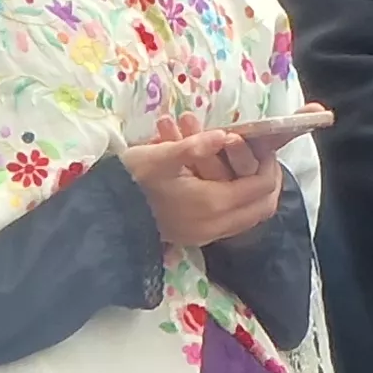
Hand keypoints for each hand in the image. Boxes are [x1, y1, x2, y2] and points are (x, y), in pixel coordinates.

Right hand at [117, 117, 281, 247]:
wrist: (103, 215)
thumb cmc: (130, 180)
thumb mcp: (158, 156)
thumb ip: (193, 145)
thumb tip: (224, 135)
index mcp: (211, 203)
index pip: (260, 188)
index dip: (268, 165)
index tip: (262, 145)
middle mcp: (214, 225)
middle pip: (262, 208)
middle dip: (268, 181)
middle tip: (262, 158)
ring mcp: (205, 235)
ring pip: (249, 218)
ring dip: (254, 194)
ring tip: (248, 168)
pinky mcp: (195, 238)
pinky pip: (232, 223)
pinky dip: (239, 204)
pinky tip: (227, 182)